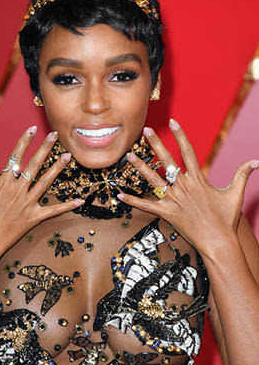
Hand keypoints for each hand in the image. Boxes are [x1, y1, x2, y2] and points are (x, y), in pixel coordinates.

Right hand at [0, 126, 82, 264]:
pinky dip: (66, 205)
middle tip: (56, 135)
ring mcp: (27, 205)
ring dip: (58, 168)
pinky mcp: (33, 219)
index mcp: (2, 184)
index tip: (31, 129)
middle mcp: (17, 191)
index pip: (15, 157)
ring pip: (46, 182)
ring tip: (69, 156)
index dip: (23, 142)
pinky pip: (53, 211)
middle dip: (45, 148)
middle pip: (34, 165)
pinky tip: (79, 199)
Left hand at [117, 119, 257, 259]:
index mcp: (198, 179)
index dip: (180, 136)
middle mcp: (184, 186)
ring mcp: (173, 199)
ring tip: (129, 156)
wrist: (218, 241)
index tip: (173, 122)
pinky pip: (146, 205)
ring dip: (140, 167)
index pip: (188, 152)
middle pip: (167, 160)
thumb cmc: (226, 219)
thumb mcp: (235, 194)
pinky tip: (119, 194)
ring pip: (153, 179)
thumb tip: (257, 161)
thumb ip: (242, 175)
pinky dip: (133, 200)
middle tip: (145, 130)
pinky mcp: (166, 213)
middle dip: (156, 144)